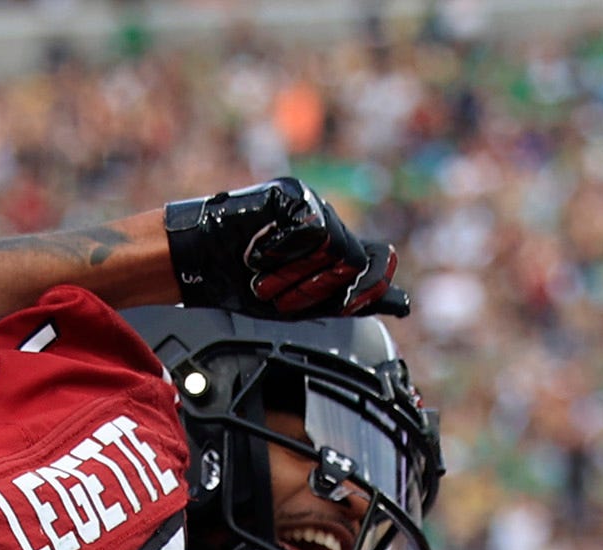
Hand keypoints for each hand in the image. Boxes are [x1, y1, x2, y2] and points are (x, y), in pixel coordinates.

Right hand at [164, 178, 408, 318]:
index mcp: (332, 247)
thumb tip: (404, 303)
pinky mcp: (293, 193)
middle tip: (277, 294)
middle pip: (353, 262)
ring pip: (334, 247)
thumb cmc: (242, 283)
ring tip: (263, 273)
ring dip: (296, 273)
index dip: (367, 287)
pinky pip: (312, 229)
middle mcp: (326, 222)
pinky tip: (260, 251)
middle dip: (314, 289)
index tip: (337, 304)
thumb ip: (352, 301)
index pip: (373, 260)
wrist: (198, 264)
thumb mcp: (304, 304)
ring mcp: (311, 205)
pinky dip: (284, 251)